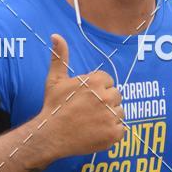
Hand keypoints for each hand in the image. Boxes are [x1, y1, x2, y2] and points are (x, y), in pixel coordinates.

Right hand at [41, 33, 124, 155]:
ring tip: (91, 122)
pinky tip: (96, 132)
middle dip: (105, 102)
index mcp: (96, 81)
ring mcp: (112, 116)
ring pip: (119, 113)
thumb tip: (56, 35)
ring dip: (109, 117)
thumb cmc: (53, 106)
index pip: (108, 81)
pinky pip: (121, 130)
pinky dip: (111, 132)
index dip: (96, 90)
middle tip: (87, 111)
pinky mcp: (114, 134)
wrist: (50, 136)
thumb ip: (60, 57)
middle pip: (116, 96)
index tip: (84, 98)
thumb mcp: (55, 80)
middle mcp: (107, 97)